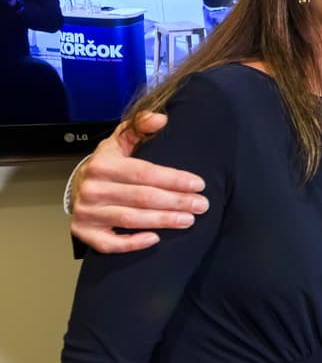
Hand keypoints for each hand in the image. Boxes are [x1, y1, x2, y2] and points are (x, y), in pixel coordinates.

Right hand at [70, 111, 207, 252]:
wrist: (78, 186)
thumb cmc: (108, 165)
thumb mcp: (120, 141)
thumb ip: (140, 127)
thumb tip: (161, 119)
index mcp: (103, 164)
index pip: (145, 173)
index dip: (174, 179)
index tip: (198, 184)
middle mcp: (92, 189)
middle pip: (142, 197)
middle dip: (176, 202)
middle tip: (201, 205)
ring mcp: (87, 212)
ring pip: (131, 219)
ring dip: (163, 220)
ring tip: (188, 220)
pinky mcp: (84, 232)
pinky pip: (109, 243)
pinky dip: (132, 243)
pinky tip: (156, 239)